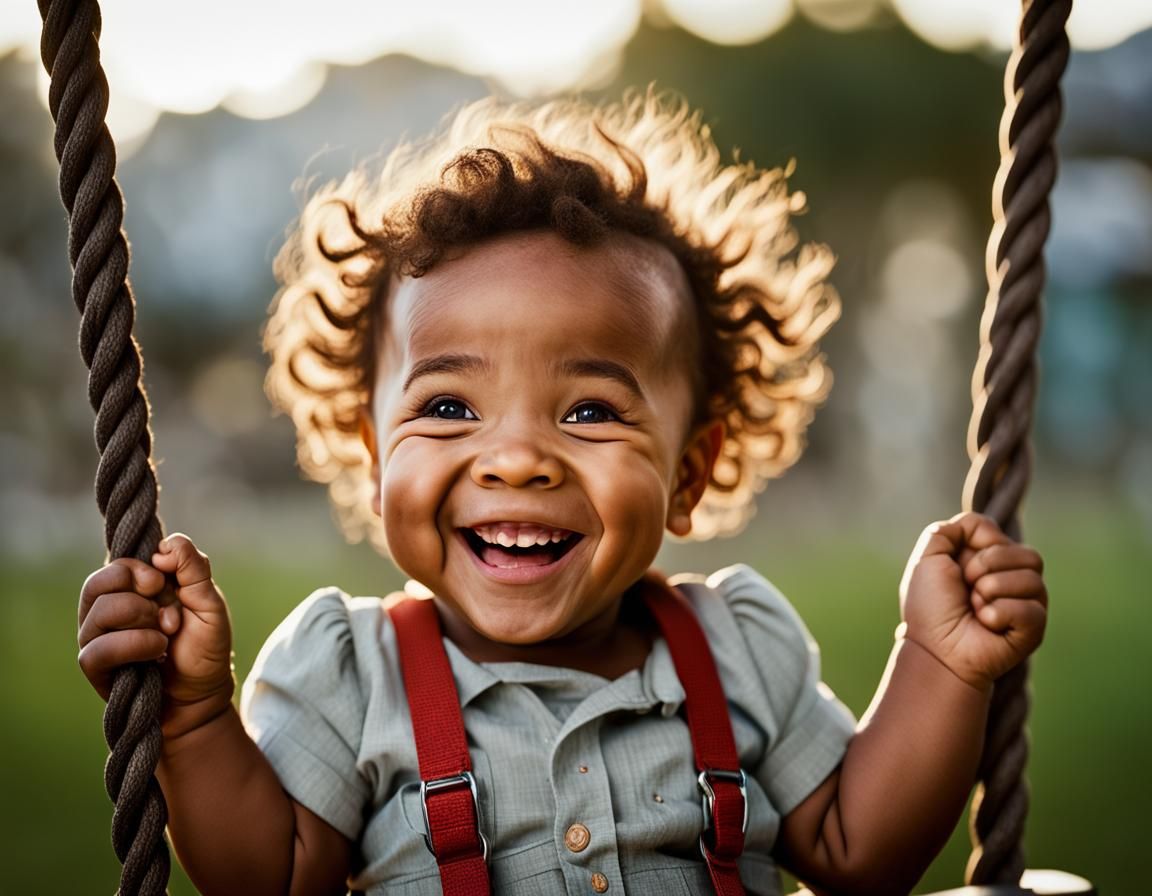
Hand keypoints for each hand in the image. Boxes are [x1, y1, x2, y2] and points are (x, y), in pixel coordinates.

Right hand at [78, 533, 234, 738]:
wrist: (204, 693)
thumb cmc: (205, 646)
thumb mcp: (210, 603)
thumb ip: (194, 568)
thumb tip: (165, 545)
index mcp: (133, 589)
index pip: (116, 563)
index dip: (137, 568)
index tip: (160, 582)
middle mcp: (109, 610)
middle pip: (97, 584)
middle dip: (137, 595)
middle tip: (164, 613)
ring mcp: (98, 638)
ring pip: (97, 613)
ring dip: (140, 620)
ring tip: (165, 636)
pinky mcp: (96, 668)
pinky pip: (96, 650)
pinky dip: (132, 645)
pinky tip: (156, 652)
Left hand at [899, 512, 1046, 690]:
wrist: (935, 649)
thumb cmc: (930, 608)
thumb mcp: (928, 560)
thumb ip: (947, 531)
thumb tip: (981, 525)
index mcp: (990, 559)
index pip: (994, 530)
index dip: (974, 545)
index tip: (956, 567)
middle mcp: (1015, 577)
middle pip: (1024, 552)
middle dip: (984, 567)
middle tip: (966, 589)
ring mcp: (1029, 601)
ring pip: (1031, 577)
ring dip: (991, 591)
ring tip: (975, 608)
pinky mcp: (1036, 626)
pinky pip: (1031, 608)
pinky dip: (1000, 614)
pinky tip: (987, 624)